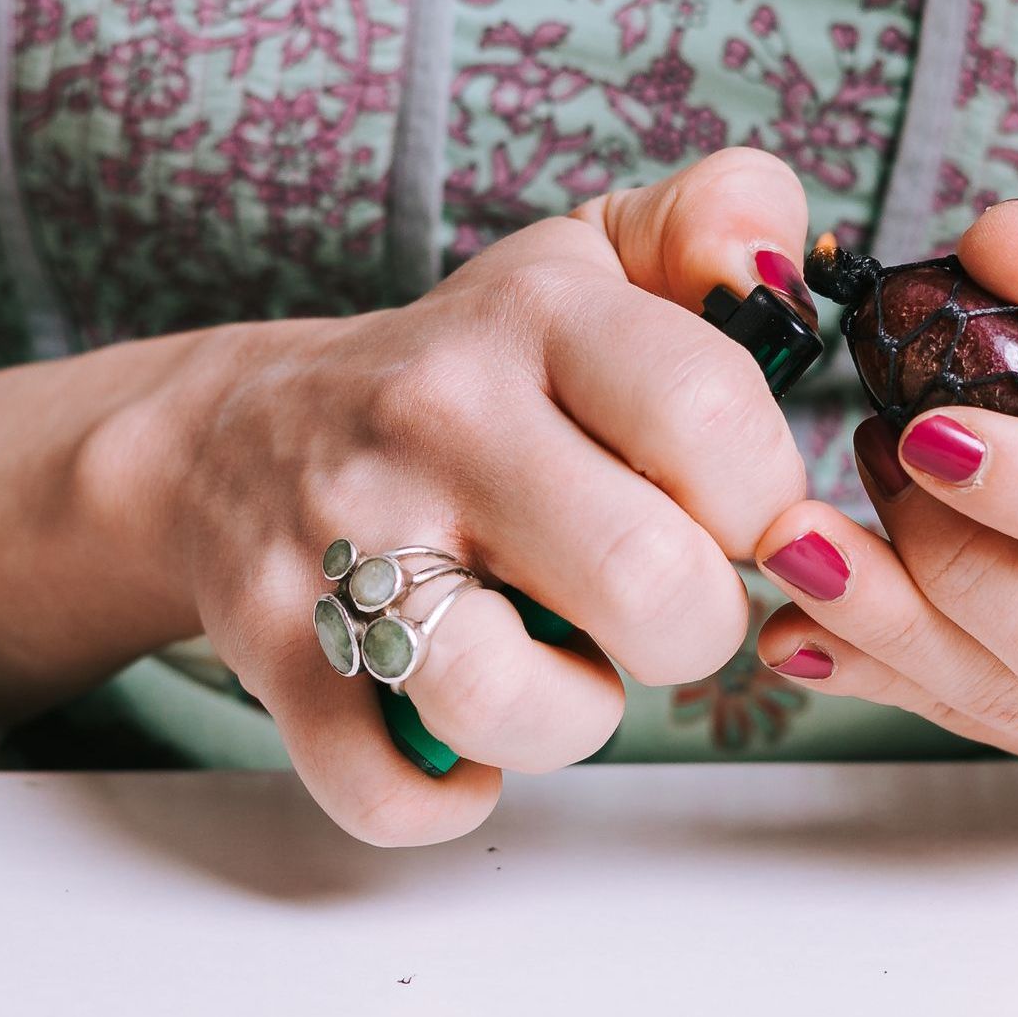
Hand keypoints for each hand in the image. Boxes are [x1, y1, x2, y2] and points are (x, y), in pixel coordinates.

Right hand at [151, 150, 817, 842]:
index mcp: (536, 319)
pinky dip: (445, 796)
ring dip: (571, 717)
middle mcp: (436, 417)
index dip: (762, 499)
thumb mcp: (588, 258)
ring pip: (515, 703)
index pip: (716, 420)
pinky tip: (464, 738)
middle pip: (652, 587)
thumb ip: (720, 220)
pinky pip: (390, 790)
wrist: (233, 435)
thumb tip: (784, 265)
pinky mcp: (274, 649)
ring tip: (558, 667)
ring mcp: (344, 537)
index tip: (725, 510)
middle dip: (689, 629)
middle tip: (653, 603)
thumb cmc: (466, 370)